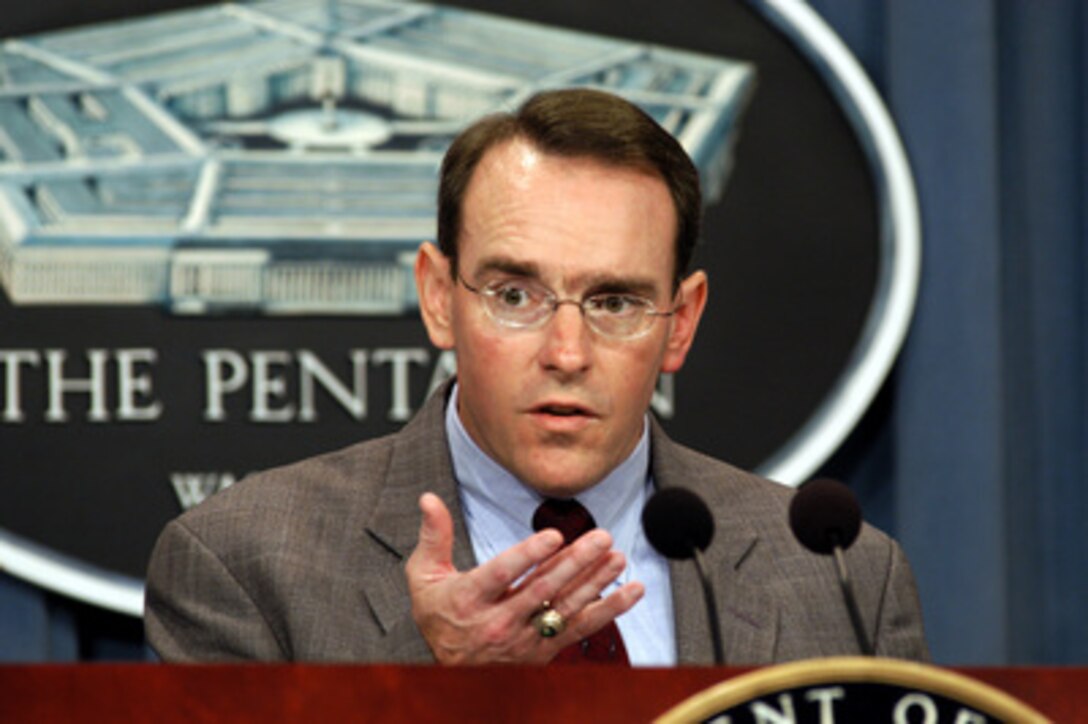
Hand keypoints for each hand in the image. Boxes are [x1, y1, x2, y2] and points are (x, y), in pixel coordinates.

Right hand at [405, 492, 643, 663]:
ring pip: (565, 608)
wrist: (450, 669)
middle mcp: (498, 622)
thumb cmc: (438, 614)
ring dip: (596, 582)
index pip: (502, 574)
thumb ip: (433, 535)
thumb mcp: (424, 575)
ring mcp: (524, 638)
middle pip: (542, 590)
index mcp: (469, 600)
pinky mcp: (544, 649)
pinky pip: (581, 628)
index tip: (553, 536)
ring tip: (617, 557)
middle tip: (600, 538)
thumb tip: (429, 498)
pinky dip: (609, 609)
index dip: (528, 555)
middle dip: (575, 562)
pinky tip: (631, 591)